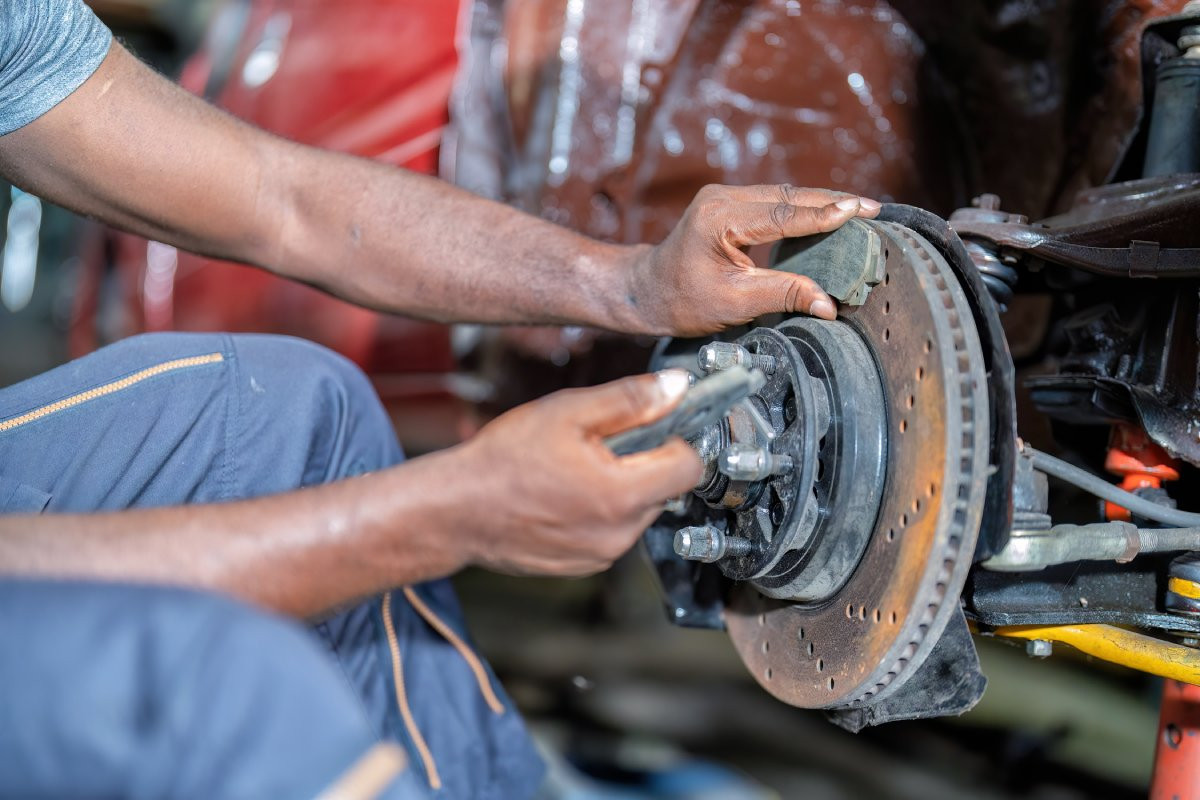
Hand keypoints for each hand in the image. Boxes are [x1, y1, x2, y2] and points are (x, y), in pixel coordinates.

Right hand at [454, 370, 701, 576]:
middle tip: (597, 445)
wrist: (456, 511)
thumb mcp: (567, 412)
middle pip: (664, 488)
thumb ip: (630, 399)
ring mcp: (602, 555)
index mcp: (621, 495)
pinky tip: (564, 494)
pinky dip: (600, 511)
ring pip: (638, 510)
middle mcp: (620, 534)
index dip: (676, 438)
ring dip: (620, 487)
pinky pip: (613, 531)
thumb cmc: (503, 460)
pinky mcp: (585, 565)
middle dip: (642, 461)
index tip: (652, 425)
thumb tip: (676, 387)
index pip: (689, 467)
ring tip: (574, 470)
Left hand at [627, 184, 880, 335]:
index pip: (783, 214)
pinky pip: (776, 201)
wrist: (646, 291)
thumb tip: (828, 304)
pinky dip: (804, 208)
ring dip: (822, 203)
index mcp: (721, 219)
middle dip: (832, 202)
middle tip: (874, 209)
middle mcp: (723, 198)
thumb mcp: (734, 303)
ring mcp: (726, 196)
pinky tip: (830, 214)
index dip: (824, 215)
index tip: (859, 212)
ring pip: (785, 194)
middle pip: (789, 196)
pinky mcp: (731, 204)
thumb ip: (782, 296)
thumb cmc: (681, 300)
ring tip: (861, 210)